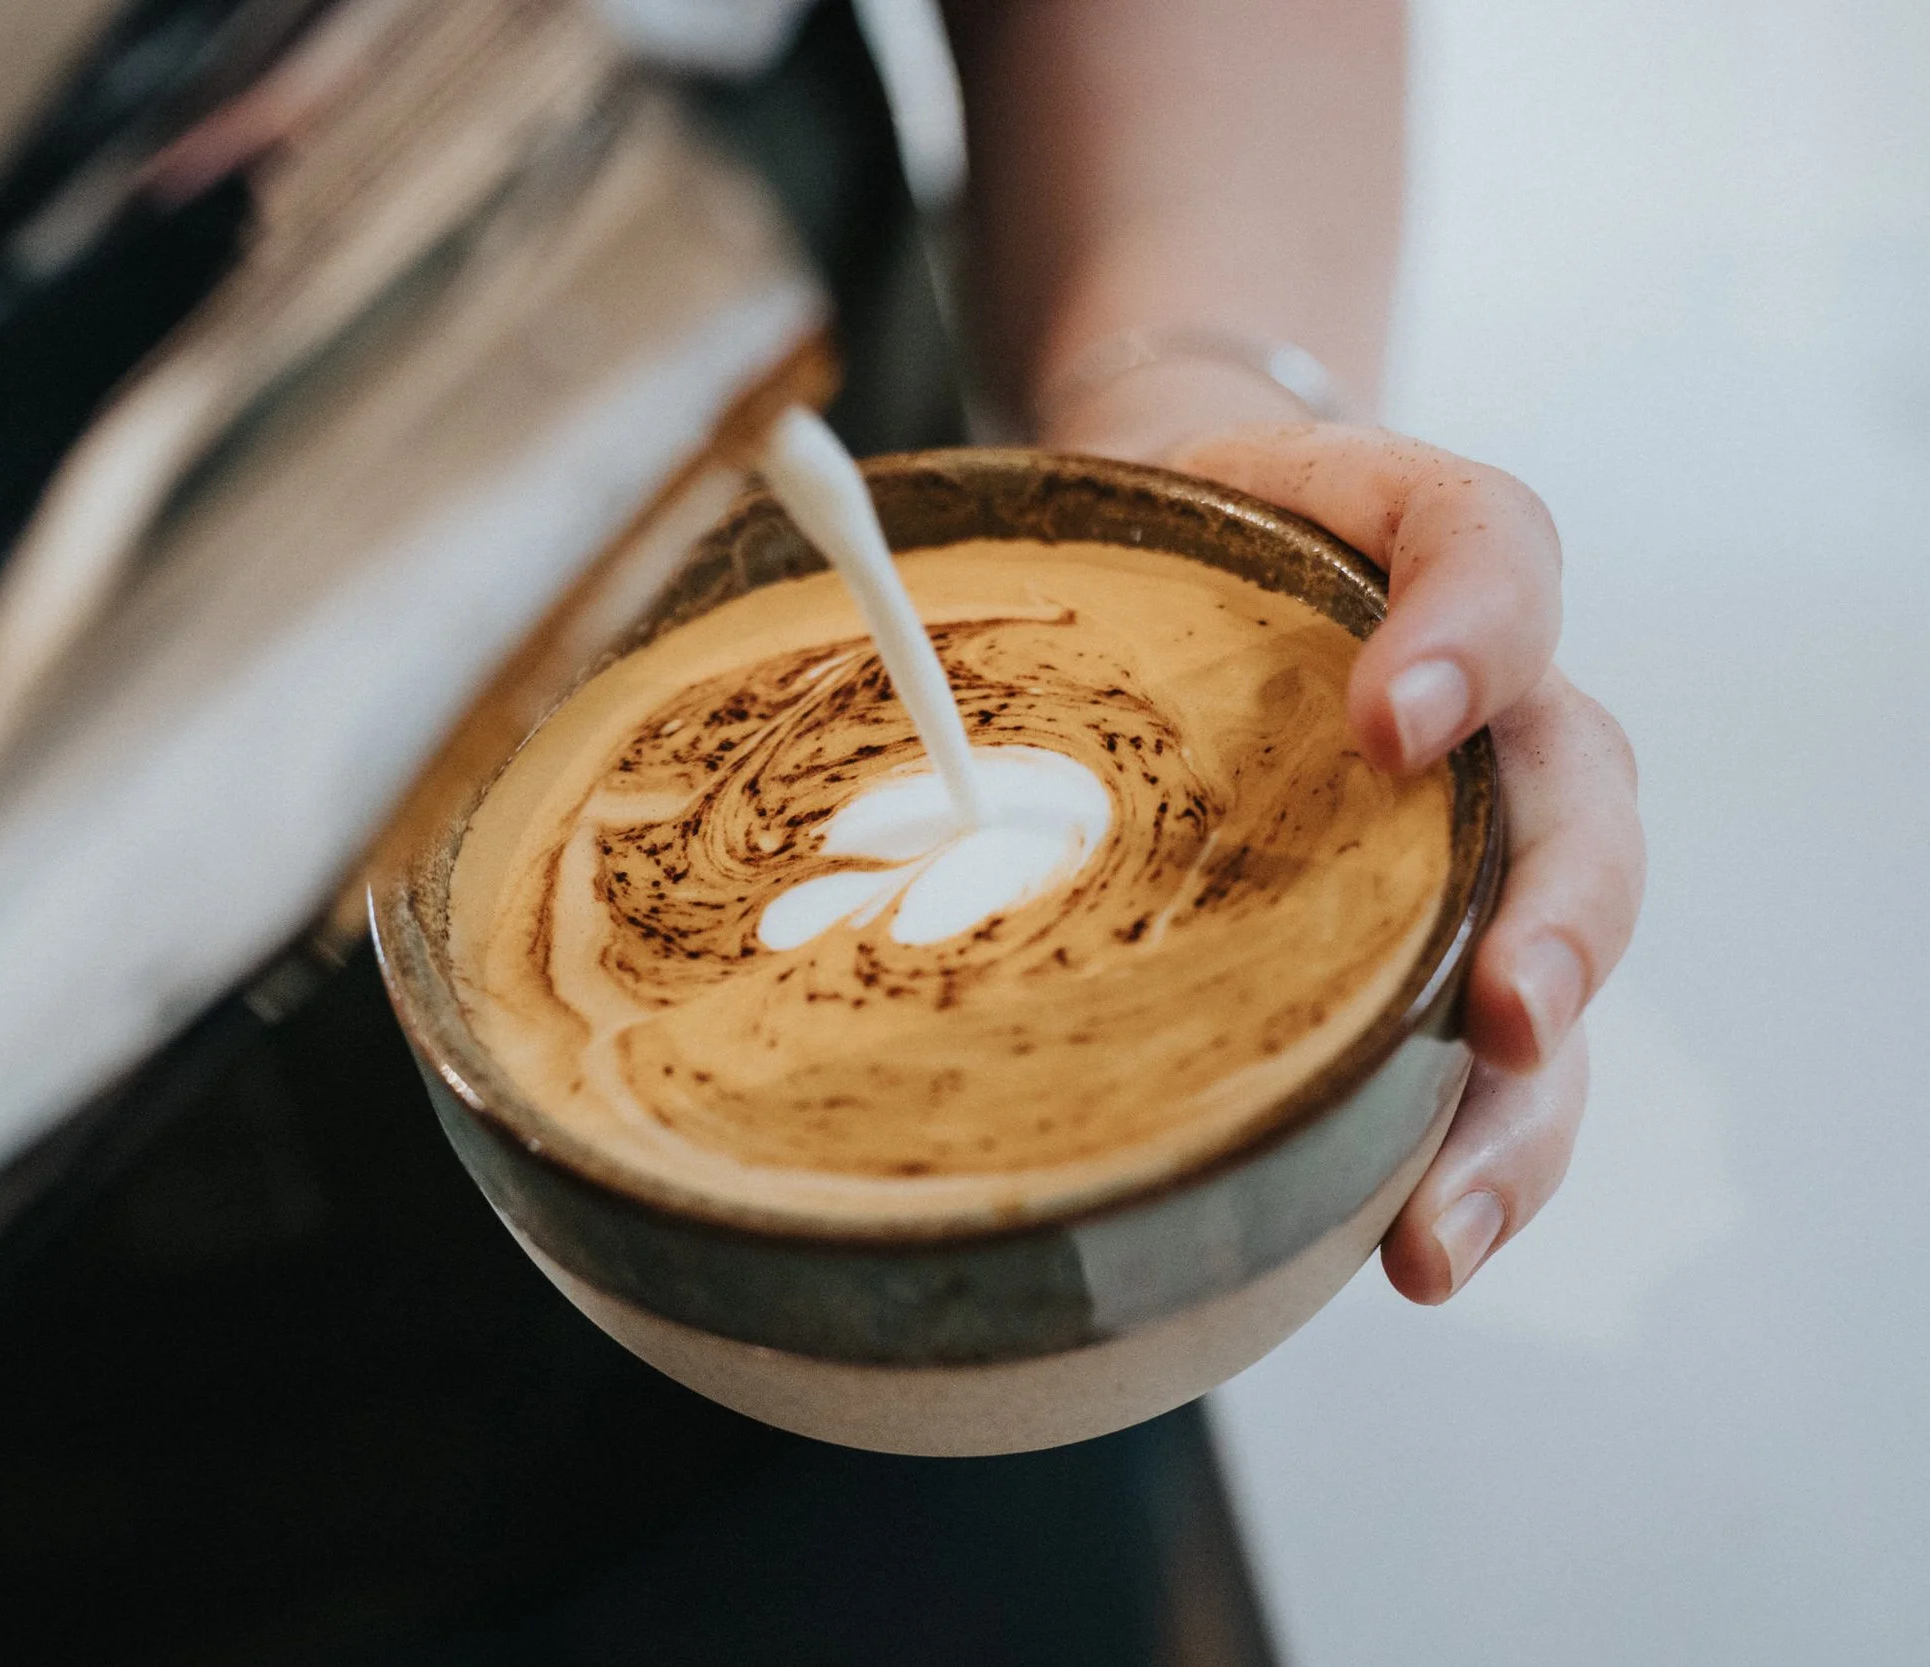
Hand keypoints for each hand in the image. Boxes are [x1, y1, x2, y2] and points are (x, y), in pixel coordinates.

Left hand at [1048, 376, 1645, 1303]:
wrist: (1196, 550)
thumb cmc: (1171, 535)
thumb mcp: (1126, 486)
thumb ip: (1069, 503)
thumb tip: (852, 566)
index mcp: (1416, 562)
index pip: (1492, 550)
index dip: (1469, 631)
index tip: (1386, 720)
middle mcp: (1481, 713)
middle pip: (1578, 805)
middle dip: (1555, 924)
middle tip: (1502, 1015)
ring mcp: (1466, 846)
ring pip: (1552, 969)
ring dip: (1520, 1113)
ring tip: (1435, 1231)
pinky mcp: (1420, 956)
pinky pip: (1483, 1065)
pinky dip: (1462, 1157)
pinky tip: (1403, 1248)